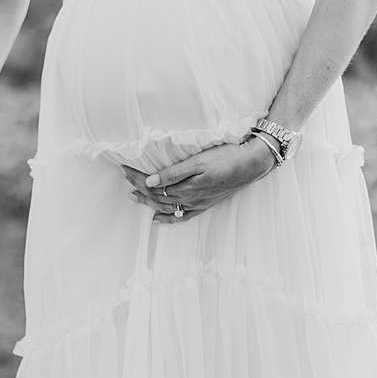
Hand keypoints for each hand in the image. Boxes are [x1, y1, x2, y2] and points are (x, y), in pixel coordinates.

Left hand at [123, 138, 274, 224]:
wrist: (252, 165)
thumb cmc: (227, 158)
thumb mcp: (198, 161)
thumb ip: (173, 173)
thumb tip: (149, 182)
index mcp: (185, 187)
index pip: (153, 184)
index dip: (137, 178)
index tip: (124, 169)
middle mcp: (189, 199)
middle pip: (157, 196)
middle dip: (139, 188)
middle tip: (125, 179)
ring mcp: (197, 204)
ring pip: (166, 206)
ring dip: (148, 202)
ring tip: (134, 196)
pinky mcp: (205, 205)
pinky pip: (182, 216)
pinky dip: (167, 218)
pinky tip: (157, 219)